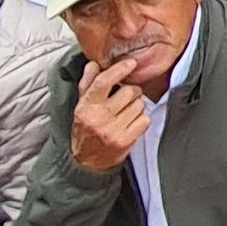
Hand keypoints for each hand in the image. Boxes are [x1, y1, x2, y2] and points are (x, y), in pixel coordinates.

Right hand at [70, 58, 150, 173]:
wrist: (86, 162)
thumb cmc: (86, 129)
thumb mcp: (82, 106)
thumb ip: (88, 84)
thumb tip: (93, 64)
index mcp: (85, 107)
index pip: (103, 82)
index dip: (119, 70)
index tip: (131, 63)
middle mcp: (98, 118)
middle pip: (129, 92)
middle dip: (132, 92)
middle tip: (125, 99)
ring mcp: (112, 131)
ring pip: (139, 105)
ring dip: (137, 107)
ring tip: (125, 114)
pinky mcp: (125, 141)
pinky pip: (145, 120)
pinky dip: (141, 120)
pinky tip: (131, 124)